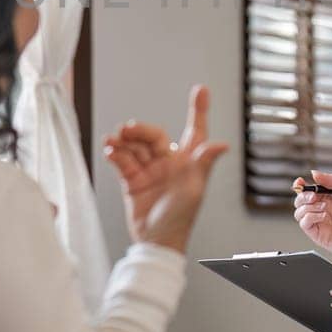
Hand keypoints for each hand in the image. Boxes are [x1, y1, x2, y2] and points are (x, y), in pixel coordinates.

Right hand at [103, 85, 228, 253]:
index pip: (195, 130)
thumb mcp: (195, 190)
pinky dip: (115, 153)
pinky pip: (122, 161)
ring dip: (123, 141)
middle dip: (140, 130)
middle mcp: (168, 163)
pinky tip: (110, 150)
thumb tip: (221, 145)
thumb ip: (203, 164)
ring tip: (113, 141)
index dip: (198, 110)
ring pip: (135, 146)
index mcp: (188, 162)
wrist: (156, 241)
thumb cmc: (180, 219)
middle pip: (153, 135)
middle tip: (128, 129)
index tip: (200, 90)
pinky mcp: (132, 180)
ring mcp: (149, 170)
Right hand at [292, 170, 331, 265]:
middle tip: (313, 195)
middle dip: (303, 195)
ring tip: (324, 207)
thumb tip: (315, 173)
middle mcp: (324, 209)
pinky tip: (323, 215)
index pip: (310, 189)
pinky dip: (310, 216)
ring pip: (299, 212)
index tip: (300, 182)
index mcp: (331, 198)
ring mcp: (321, 222)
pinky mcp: (319, 234)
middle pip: (301, 200)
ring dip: (307, 206)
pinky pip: (304, 224)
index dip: (302, 185)